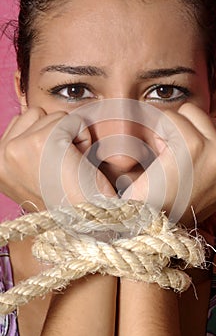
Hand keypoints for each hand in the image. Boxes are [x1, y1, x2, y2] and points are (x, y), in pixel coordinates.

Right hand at [0, 108, 114, 211]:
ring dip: (70, 136)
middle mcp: (0, 156)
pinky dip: (84, 138)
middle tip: (63, 165)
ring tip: (71, 164)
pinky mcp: (44, 142)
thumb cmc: (66, 199)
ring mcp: (18, 148)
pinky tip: (80, 162)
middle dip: (56, 133)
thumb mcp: (32, 173)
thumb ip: (23, 147)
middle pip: (35, 114)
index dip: (46, 137)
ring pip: (54, 115)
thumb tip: (27, 113)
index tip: (52, 168)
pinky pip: (73, 120)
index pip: (20, 121)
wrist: (87, 222)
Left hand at [123, 103, 215, 225]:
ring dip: (168, 130)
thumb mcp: (202, 180)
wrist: (151, 226)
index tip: (177, 159)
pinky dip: (156, 132)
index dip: (189, 136)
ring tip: (163, 159)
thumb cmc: (171, 204)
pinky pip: (169, 118)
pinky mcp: (194, 147)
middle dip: (180, 129)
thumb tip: (200, 120)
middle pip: (201, 115)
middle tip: (168, 157)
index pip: (213, 126)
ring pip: (186, 111)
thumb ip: (210, 154)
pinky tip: (156, 158)